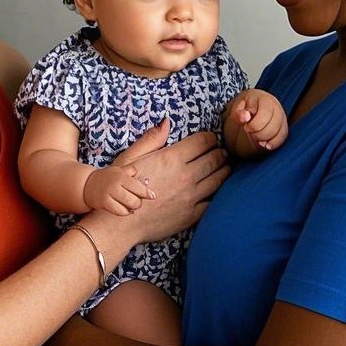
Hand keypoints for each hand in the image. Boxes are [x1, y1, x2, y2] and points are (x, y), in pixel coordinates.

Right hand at [82, 165, 154, 214]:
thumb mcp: (120, 171)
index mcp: (121, 175)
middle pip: (135, 199)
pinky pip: (120, 212)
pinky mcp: (103, 203)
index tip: (153, 196)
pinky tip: (126, 209)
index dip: (148, 193)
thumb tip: (147, 182)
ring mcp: (108, 194)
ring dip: (133, 207)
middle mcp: (115, 185)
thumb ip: (133, 173)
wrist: (88, 184)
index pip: (139, 187)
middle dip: (139, 202)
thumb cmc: (109, 177)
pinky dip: (125, 212)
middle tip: (137, 200)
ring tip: (131, 205)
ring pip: (129, 206)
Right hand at [112, 120, 229, 243]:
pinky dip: (218, 193)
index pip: (202, 142)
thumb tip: (167, 122)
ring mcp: (190, 197)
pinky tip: (217, 189)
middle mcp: (185, 176)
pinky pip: (213, 201)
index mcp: (171, 158)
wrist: (121, 223)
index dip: (209, 138)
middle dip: (220, 153)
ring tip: (225, 167)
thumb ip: (152, 139)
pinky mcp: (192, 215)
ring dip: (224, 170)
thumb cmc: (123, 188)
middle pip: (214, 159)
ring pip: (218, 179)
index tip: (210, 139)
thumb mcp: (131, 157)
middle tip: (221, 152)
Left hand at [229, 89, 288, 150]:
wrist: (254, 106)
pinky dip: (273, 143)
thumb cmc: (246, 107)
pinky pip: (283, 138)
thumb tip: (245, 117)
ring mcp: (283, 117)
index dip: (253, 126)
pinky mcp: (284, 127)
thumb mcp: (238, 108)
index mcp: (265, 100)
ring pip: (279, 133)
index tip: (246, 127)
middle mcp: (277, 108)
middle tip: (250, 133)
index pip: (264, 115)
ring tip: (256, 137)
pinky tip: (265, 144)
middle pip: (273, 127)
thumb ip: (238, 113)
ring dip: (265, 140)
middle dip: (259, 134)